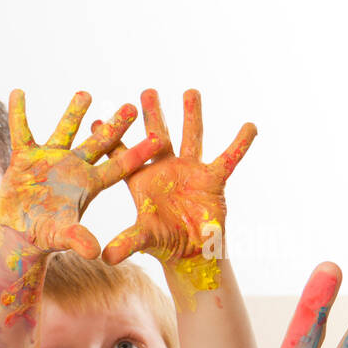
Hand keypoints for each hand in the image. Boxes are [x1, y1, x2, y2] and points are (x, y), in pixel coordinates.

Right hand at [0, 89, 160, 322]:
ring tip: (85, 93)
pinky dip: (19, 112)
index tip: (160, 137)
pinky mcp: (25, 157)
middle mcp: (73, 167)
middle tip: (133, 106)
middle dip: (115, 126)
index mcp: (88, 184)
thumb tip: (95, 252)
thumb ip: (78, 240)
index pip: (119, 166)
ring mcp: (50, 160)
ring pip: (65, 130)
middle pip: (98, 143)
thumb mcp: (62, 237)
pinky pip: (21, 130)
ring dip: (74, 113)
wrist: (16, 234)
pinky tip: (19, 92)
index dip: (139, 153)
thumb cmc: (43, 238)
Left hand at [101, 89, 256, 305]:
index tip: (97, 122)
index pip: (124, 157)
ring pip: (190, 138)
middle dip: (153, 115)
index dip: (113, 141)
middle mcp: (164, 170)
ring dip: (191, 115)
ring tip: (190, 91)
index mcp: (142, 182)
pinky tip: (250, 126)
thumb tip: (104, 257)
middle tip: (147, 91)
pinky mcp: (213, 179)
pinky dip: (240, 144)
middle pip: (157, 137)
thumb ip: (126, 243)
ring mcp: (189, 171)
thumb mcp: (144, 240)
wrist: (192, 251)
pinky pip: (228, 158)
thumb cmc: (164, 243)